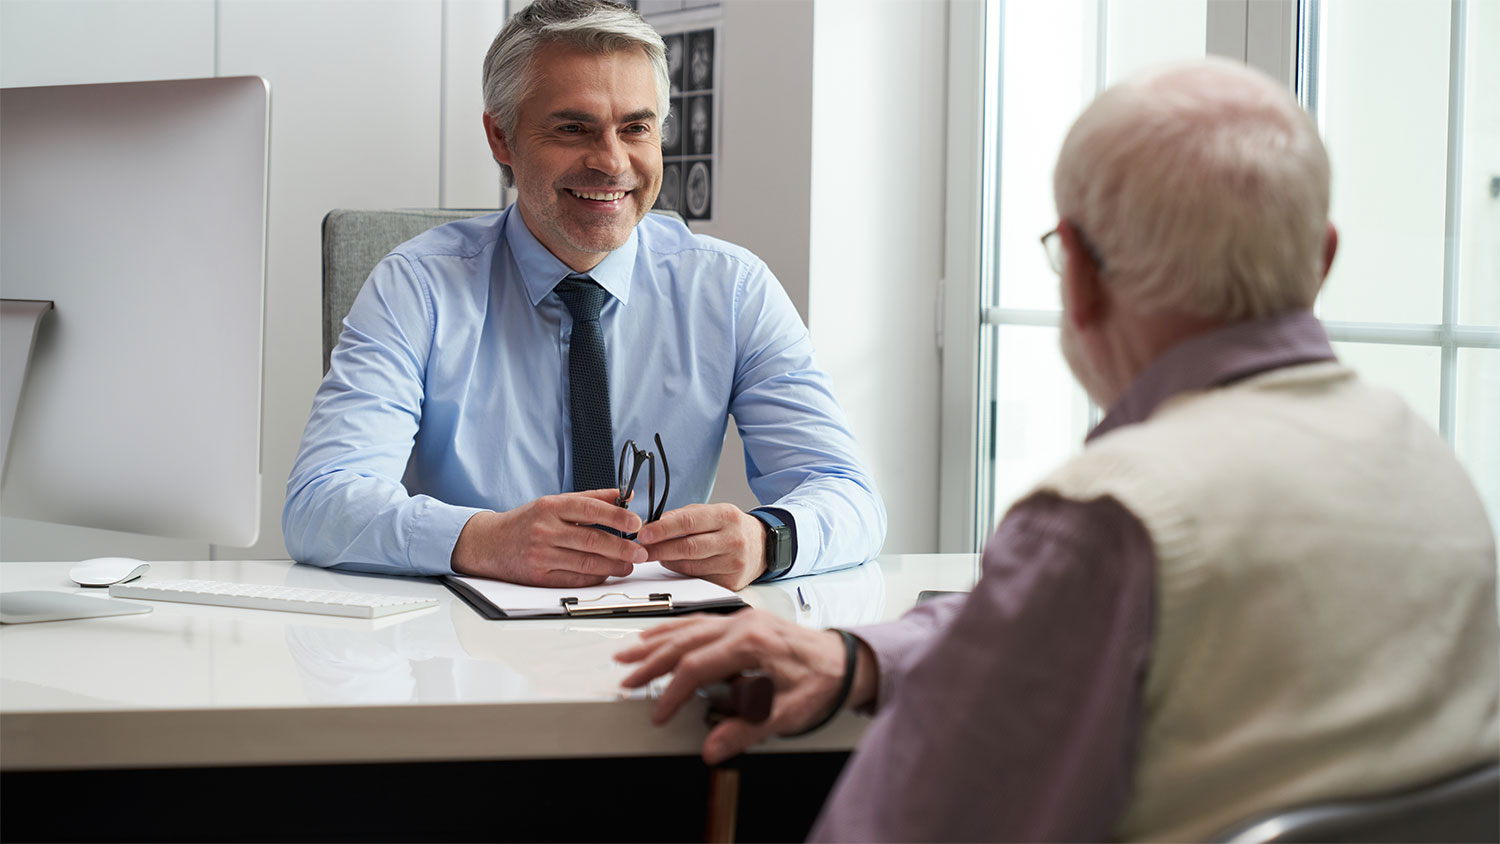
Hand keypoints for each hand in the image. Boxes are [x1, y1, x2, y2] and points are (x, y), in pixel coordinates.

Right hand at [451, 489, 645, 586]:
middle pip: (592, 539)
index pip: (590, 509)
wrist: (489, 543)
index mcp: (550, 507)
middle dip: (622, 547)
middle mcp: (545, 530)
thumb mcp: (553, 502)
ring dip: (613, 565)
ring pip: (585, 562)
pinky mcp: (538, 576)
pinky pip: (573, 579)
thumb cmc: (526, 522)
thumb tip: (623, 496)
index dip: (616, 516)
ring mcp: (541, 554)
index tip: (636, 522)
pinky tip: (607, 574)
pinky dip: (594, 577)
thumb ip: (589, 499)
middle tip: (641, 551)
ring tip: (630, 564)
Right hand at [614, 611, 875, 764]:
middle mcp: (743, 625)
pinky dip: (675, 630)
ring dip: (657, 641)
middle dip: (652, 661)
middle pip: (686, 641)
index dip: (673, 691)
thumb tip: (712, 749)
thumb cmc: (819, 683)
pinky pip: (701, 621)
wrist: (843, 661)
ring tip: (629, 654)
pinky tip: (659, 636)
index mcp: (752, 644)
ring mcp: (742, 619)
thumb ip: (746, 731)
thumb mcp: (787, 714)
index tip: (658, 711)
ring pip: (689, 626)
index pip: (697, 666)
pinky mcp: (743, 621)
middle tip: (627, 678)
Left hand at [636, 503, 765, 590]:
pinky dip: (681, 572)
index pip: (689, 522)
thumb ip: (685, 516)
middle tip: (641, 550)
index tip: (644, 533)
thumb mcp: (713, 512)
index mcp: (726, 516)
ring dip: (667, 561)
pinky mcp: (731, 582)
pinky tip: (675, 565)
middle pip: (688, 547)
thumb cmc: (731, 528)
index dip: (663, 529)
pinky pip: (697, 579)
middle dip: (659, 549)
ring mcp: (733, 563)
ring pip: (690, 566)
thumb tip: (655, 525)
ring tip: (656, 555)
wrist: (762, 546)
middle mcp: (732, 540)